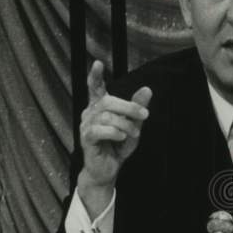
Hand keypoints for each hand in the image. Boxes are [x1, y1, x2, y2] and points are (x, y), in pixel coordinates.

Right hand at [77, 60, 151, 217]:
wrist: (108, 169)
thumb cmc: (118, 146)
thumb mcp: (133, 125)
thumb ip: (138, 108)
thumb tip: (147, 89)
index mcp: (99, 106)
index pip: (95, 88)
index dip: (96, 76)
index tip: (98, 63)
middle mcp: (90, 113)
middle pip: (108, 101)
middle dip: (129, 107)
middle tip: (144, 115)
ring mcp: (85, 125)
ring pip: (106, 116)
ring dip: (125, 124)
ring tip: (133, 133)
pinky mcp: (85, 139)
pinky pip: (98, 130)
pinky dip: (113, 132)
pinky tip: (121, 137)